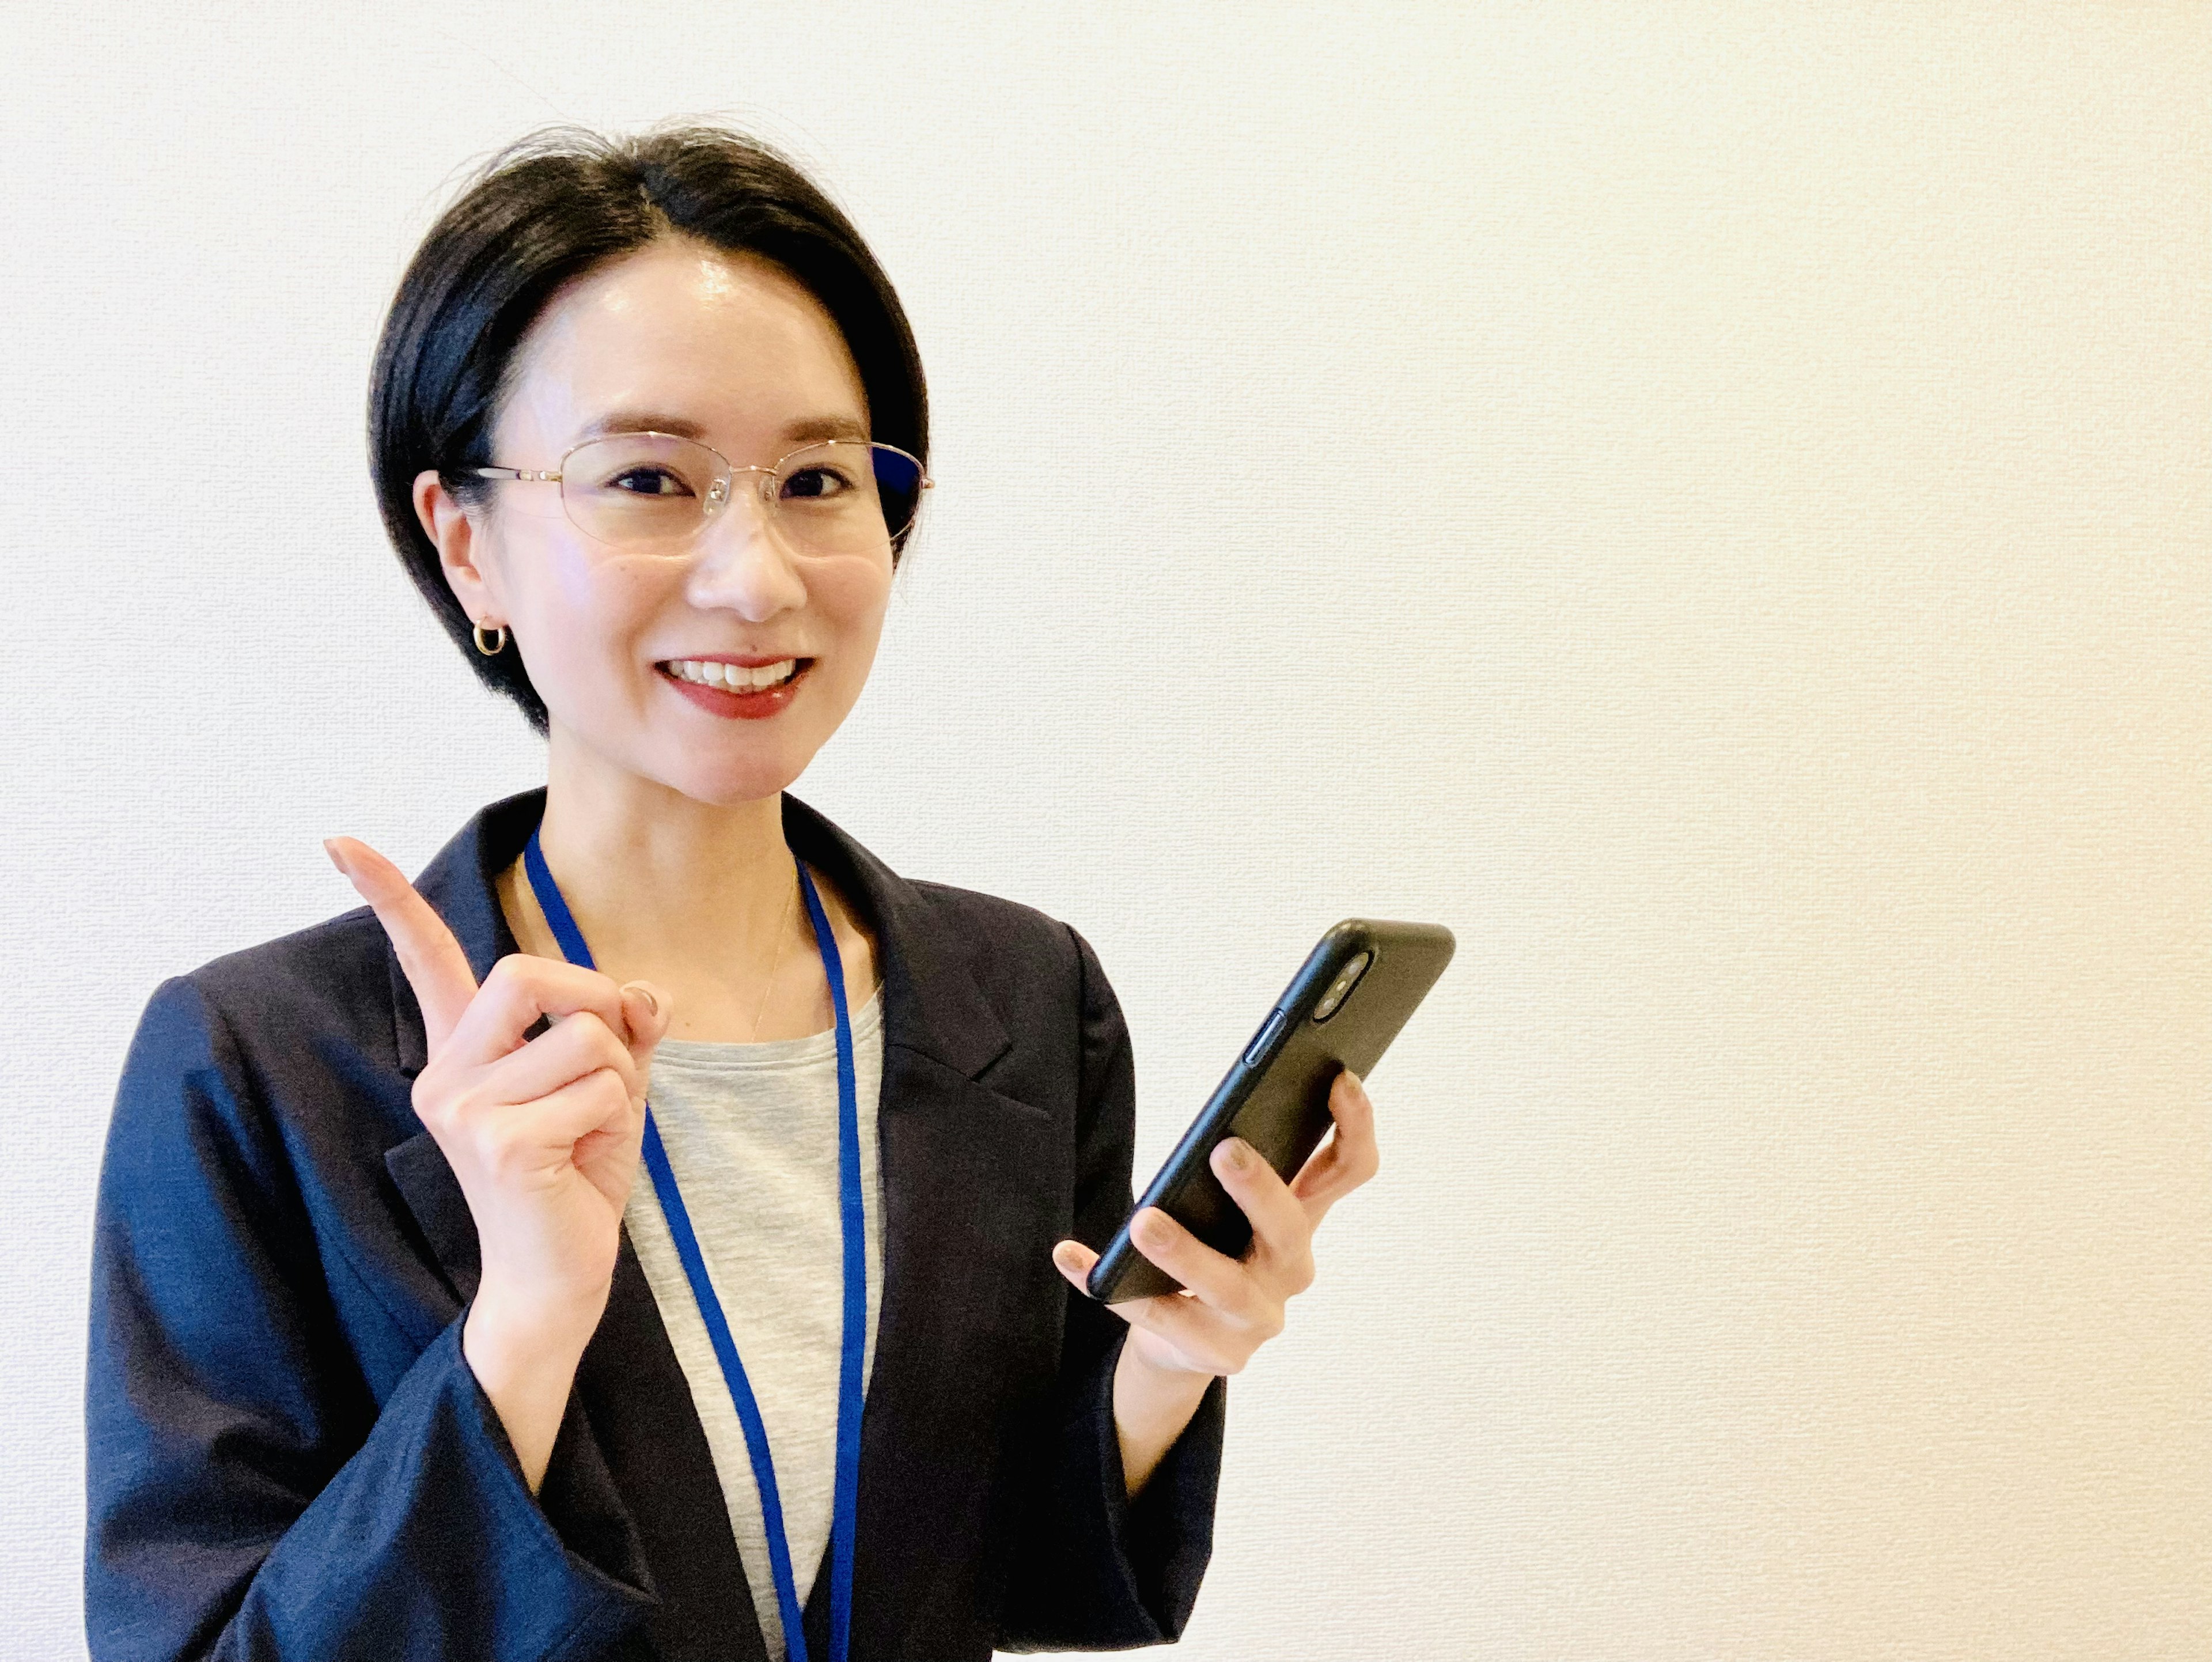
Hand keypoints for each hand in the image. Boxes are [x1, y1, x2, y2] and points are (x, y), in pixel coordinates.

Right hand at [325, 835, 670, 1487]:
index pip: (424, 959)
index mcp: (462, 1053)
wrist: (560, 1278)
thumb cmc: (577, 1179)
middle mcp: (445, 1074)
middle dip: (595, 1000)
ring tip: (589, 1134)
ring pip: (587, 1035)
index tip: (337, 839)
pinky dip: (619, 1119)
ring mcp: (463, 1109)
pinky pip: (601, 1087)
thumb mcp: (608, 1088)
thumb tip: (648, 993)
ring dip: (620, 1081)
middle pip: (527, 972)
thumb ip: (622, 1029)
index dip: (386, 896)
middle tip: (610, 1060)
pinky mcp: (499, 1145)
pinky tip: (582, 1164)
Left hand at [1050, 1067, 1381, 1380]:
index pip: (1348, 1170)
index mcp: (1303, 1218)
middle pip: (1290, 1229)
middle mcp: (1290, 1269)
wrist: (1188, 1337)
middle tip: (1225, 1150)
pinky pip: (1154, 1316)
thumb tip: (1221, 1118)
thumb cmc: (1216, 1247)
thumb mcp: (1237, 1205)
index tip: (1339, 1078)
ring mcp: (1256, 1318)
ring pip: (1225, 1286)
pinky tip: (1071, 1254)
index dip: (1354, 1127)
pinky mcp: (1213, 1353)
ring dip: (1185, 1252)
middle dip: (1261, 1189)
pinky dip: (1109, 1284)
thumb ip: (1243, 1164)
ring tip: (1144, 1221)